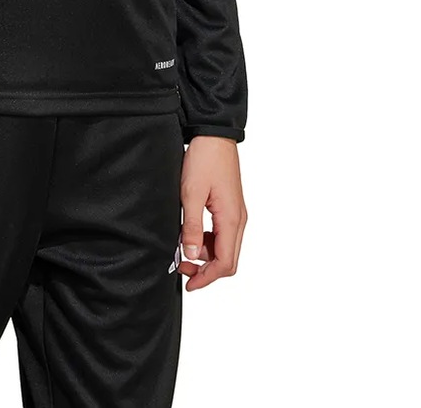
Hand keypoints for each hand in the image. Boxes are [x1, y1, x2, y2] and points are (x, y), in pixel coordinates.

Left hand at [178, 136, 246, 290]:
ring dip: (205, 254)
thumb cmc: (204, 159)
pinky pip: (222, 234)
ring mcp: (236, 213)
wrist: (214, 135)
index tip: (189, 284)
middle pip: (227, 259)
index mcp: (231, 220)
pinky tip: (191, 234)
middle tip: (181, 268)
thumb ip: (191, 227)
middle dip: (206, 269)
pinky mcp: (231, 207)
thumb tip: (190, 256)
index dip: (207, 278)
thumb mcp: (190, 194)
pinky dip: (208, 241)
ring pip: (225, 247)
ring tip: (182, 248)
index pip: (225, 263)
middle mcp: (239, 220)